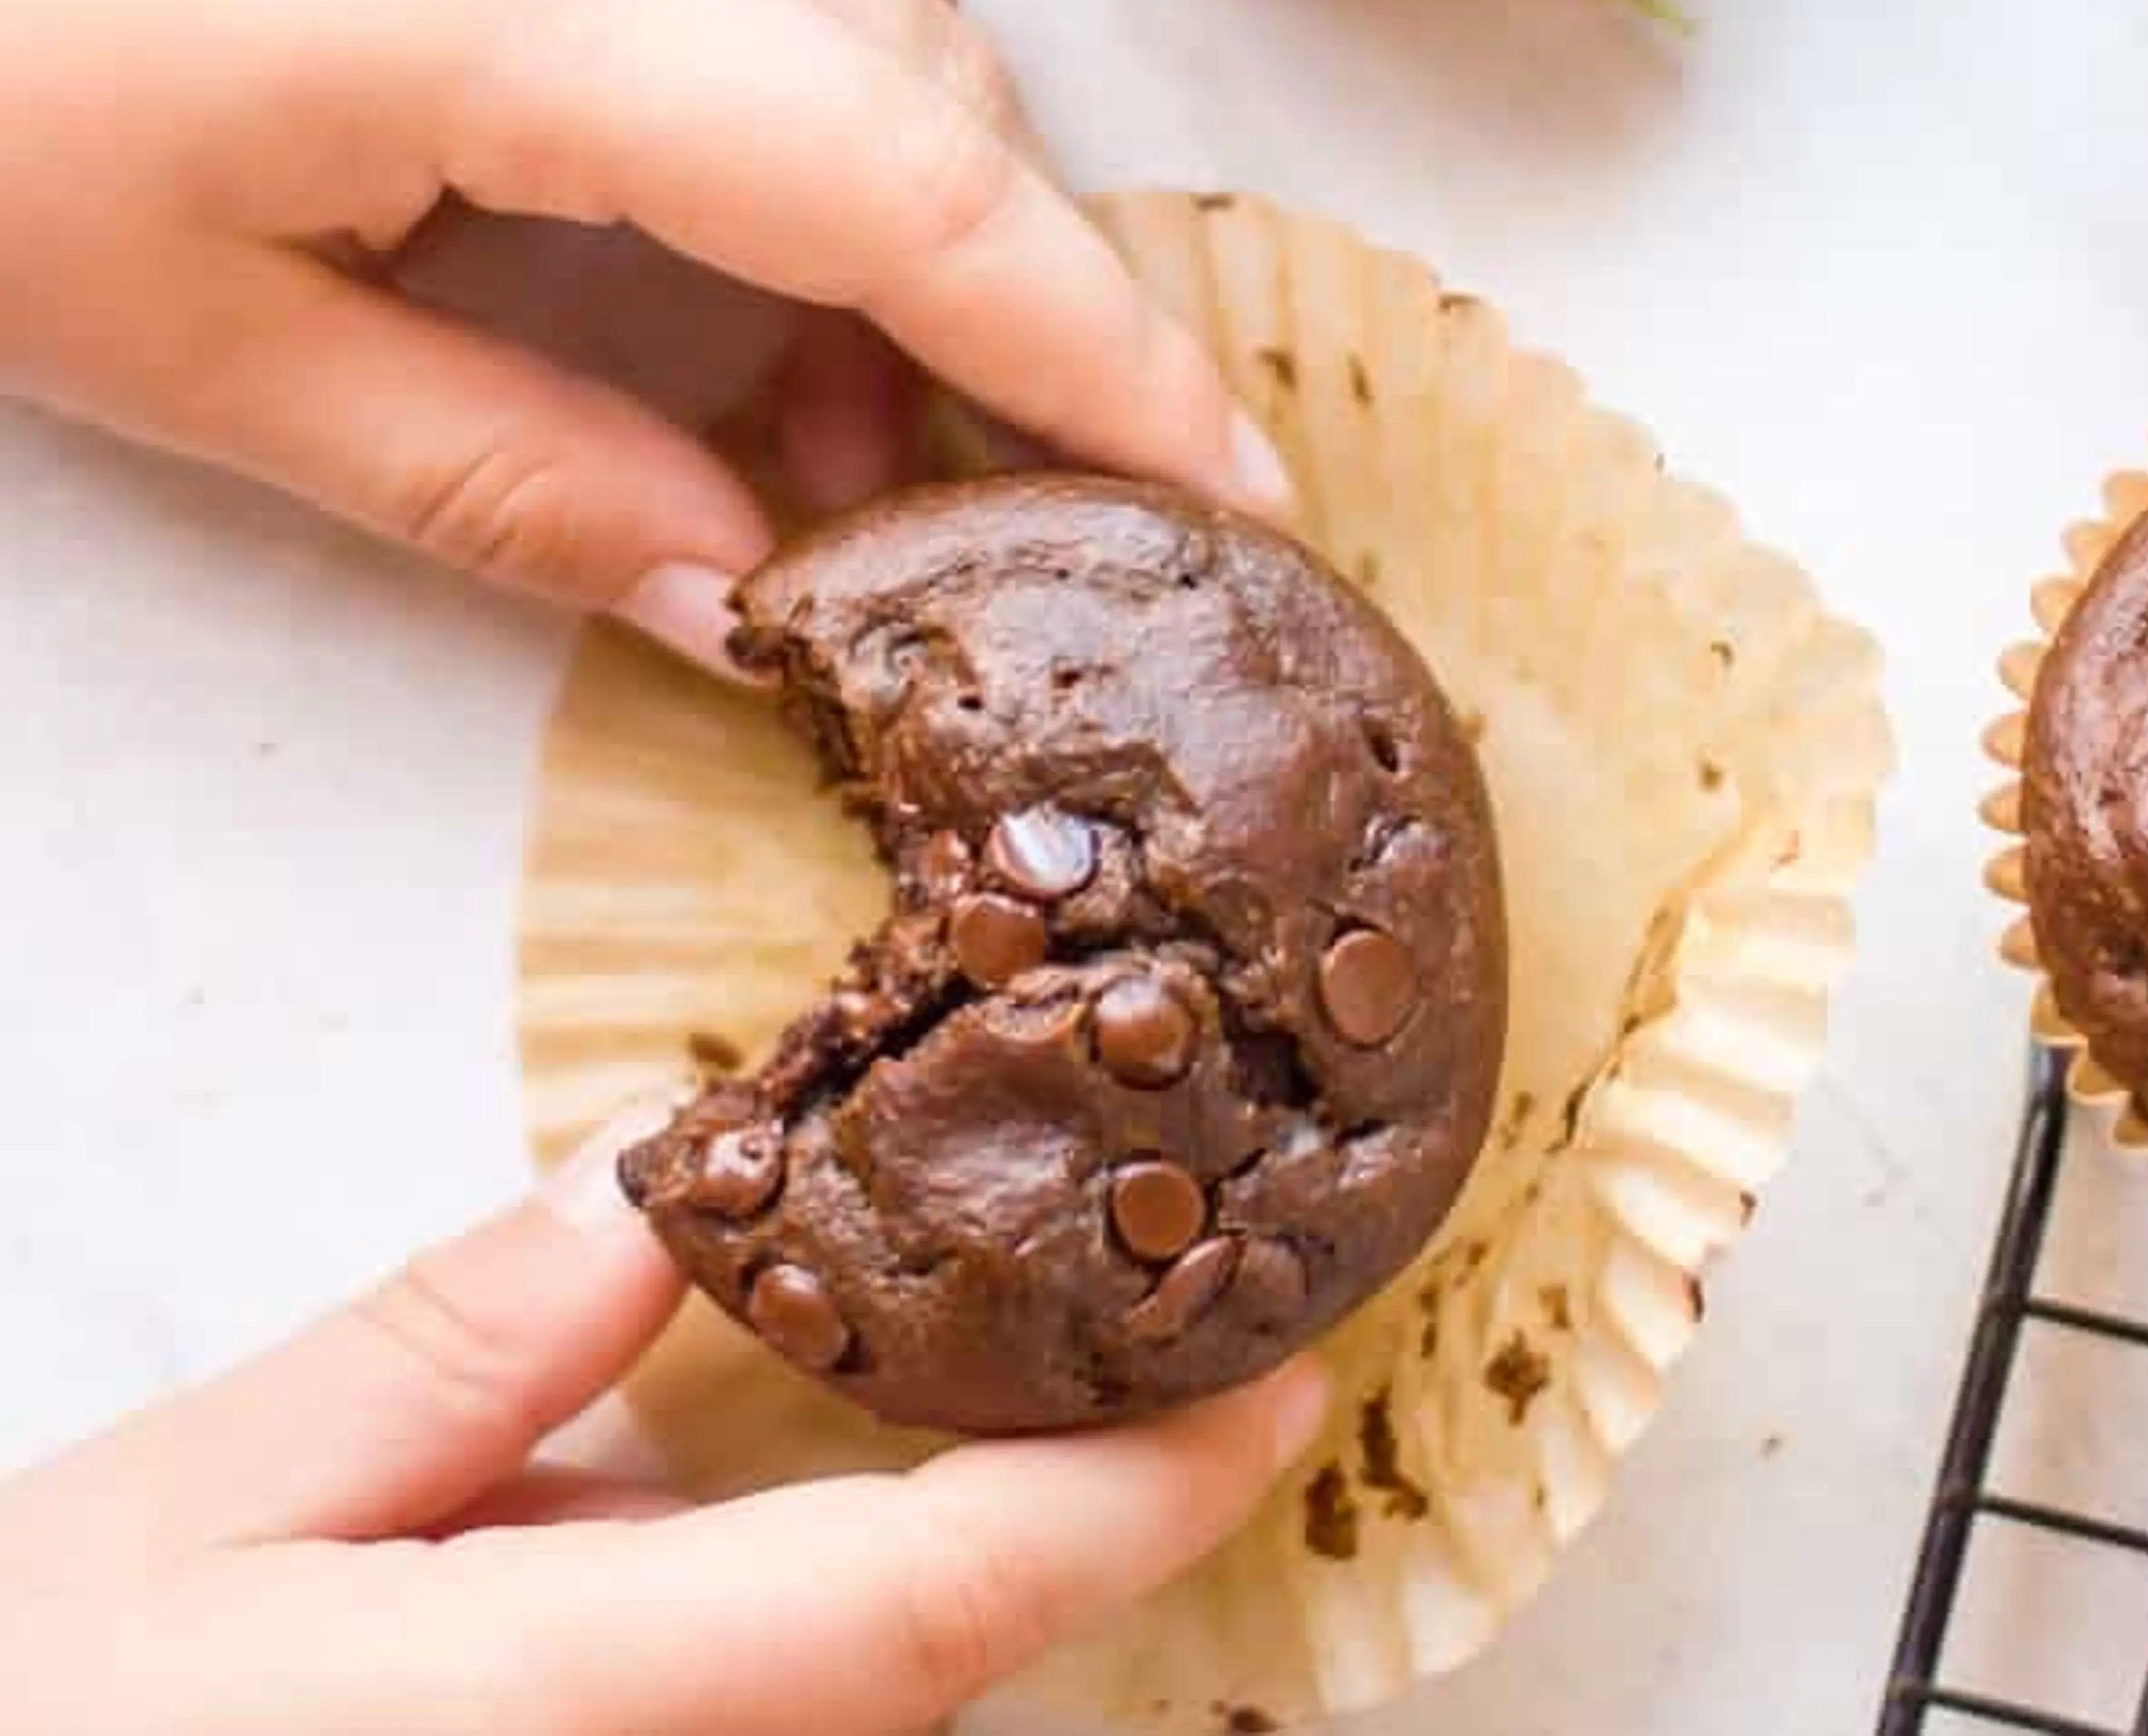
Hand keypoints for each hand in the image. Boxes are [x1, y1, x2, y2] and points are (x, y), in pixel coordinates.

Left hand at [0, 0, 1286, 659]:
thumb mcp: (191, 344)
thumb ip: (512, 478)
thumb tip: (750, 593)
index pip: (912, 183)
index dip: (1093, 348)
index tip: (1226, 482)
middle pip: (918, 46)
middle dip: (966, 271)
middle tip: (894, 483)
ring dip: (878, 117)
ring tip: (775, 323)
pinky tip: (668, 104)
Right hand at [0, 1115, 1323, 1734]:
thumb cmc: (8, 1733)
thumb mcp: (165, 1527)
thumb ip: (432, 1369)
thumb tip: (651, 1197)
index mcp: (562, 1715)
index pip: (938, 1602)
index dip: (1141, 1493)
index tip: (1287, 1380)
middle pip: (900, 1663)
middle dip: (999, 1492)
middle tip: (1069, 1278)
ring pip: (810, 1703)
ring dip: (839, 1565)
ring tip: (826, 1346)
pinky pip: (714, 1728)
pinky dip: (729, 1613)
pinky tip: (595, 1511)